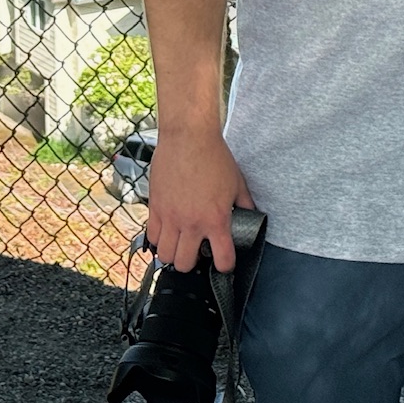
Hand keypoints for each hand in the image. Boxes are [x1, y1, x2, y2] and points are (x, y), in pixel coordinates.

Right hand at [145, 128, 253, 273]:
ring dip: (173, 253)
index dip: (225, 265)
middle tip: (196, 251)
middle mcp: (192, 223)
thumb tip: (251, 216)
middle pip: (185, 265)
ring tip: (179, 243)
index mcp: (216, 219)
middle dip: (192, 263)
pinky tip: (166, 230)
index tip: (224, 262)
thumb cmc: (214, 157)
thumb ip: (245, 204)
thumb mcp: (237, 182)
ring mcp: (171, 217)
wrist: (189, 137)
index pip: (222, 259)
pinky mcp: (155, 208)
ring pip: (165, 256)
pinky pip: (152, 237)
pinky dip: (159, 239)